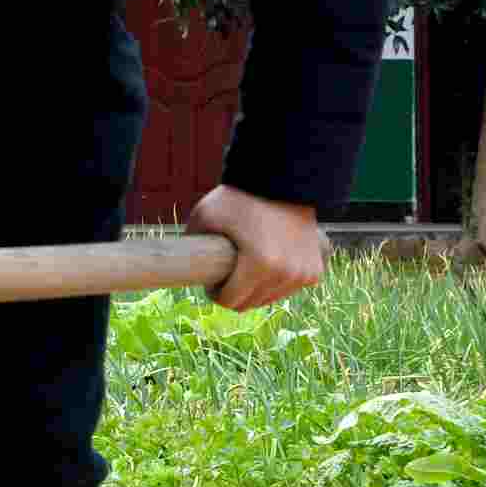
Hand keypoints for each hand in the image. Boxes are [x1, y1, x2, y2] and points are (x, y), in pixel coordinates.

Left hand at [188, 185, 326, 312]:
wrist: (284, 182)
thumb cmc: (240, 198)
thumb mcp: (204, 215)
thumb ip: (188, 242)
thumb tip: (170, 266)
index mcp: (260, 264)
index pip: (229, 302)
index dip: (215, 292)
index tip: (212, 278)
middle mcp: (286, 274)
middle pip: (249, 304)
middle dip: (234, 292)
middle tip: (227, 271)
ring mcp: (304, 274)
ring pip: (268, 299)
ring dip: (255, 289)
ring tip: (246, 265)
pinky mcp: (315, 271)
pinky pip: (287, 290)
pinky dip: (275, 283)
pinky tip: (267, 264)